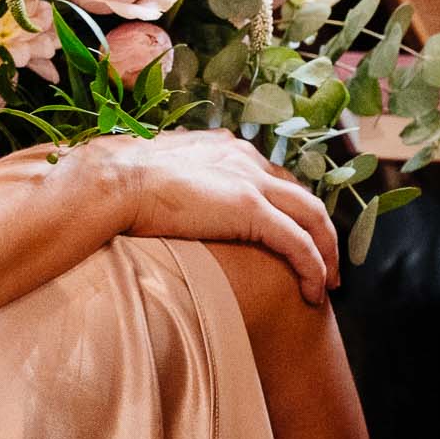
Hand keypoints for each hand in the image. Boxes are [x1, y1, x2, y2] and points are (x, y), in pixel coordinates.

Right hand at [82, 130, 337, 304]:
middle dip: (318, 230)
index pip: (272, 177)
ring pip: (312, 217)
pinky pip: (299, 244)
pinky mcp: (251, 210)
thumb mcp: (158, 169)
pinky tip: (313, 291)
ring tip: (326, 282)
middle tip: (324, 262)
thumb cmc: (121, 180)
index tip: (292, 233)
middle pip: (300, 195)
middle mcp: (245, 158)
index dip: (287, 207)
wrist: (113, 181)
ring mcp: (250, 182)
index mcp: (224, 147)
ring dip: (326, 252)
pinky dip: (313, 268)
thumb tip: (170, 191)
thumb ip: (179, 176)